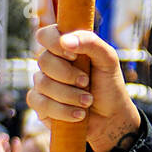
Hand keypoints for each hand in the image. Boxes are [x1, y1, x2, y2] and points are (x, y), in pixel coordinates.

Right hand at [25, 26, 136, 151]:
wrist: (111, 117)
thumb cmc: (108, 84)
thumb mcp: (108, 60)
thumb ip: (91, 43)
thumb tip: (66, 40)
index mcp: (65, 47)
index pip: (46, 35)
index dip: (55, 43)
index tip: (74, 56)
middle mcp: (50, 63)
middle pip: (44, 60)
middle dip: (68, 74)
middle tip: (86, 82)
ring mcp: (43, 83)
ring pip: (42, 84)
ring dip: (69, 95)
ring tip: (88, 101)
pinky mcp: (40, 104)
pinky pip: (39, 103)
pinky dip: (63, 110)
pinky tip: (79, 114)